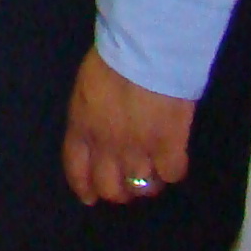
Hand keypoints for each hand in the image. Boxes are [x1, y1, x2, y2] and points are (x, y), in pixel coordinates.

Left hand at [62, 48, 197, 205]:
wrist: (144, 53)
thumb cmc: (113, 58)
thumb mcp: (87, 87)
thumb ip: (91, 113)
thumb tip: (102, 125)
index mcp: (82, 127)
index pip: (77, 168)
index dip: (84, 186)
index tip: (91, 197)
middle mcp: (106, 146)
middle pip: (110, 187)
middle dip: (119, 191)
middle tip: (130, 183)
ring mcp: (138, 150)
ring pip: (142, 187)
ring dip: (148, 182)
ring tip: (155, 171)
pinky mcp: (168, 148)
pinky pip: (171, 174)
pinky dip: (173, 169)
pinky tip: (174, 157)